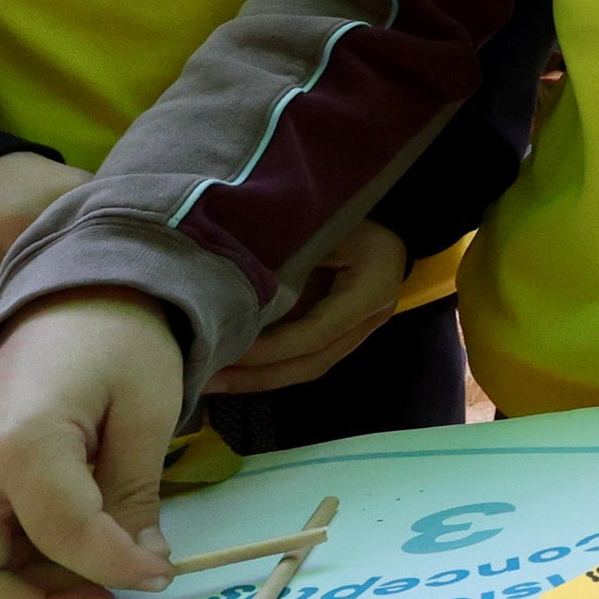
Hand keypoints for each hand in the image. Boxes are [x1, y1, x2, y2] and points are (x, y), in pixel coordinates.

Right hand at [0, 286, 183, 598]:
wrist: (68, 304)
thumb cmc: (115, 342)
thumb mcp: (146, 409)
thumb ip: (136, 492)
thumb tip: (144, 565)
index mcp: (18, 445)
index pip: (63, 539)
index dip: (117, 568)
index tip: (164, 573)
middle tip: (106, 598)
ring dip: (30, 597)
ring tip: (101, 568)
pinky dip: (23, 576)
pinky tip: (80, 552)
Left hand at [206, 220, 408, 394]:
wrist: (391, 225)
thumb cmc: (354, 218)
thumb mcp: (323, 229)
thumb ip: (288, 258)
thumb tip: (230, 285)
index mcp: (370, 291)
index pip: (316, 332)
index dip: (270, 347)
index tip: (225, 347)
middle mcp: (367, 320)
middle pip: (311, 363)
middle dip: (256, 376)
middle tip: (207, 379)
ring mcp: (356, 332)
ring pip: (305, 368)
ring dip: (256, 379)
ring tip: (211, 380)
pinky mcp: (340, 335)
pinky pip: (302, 358)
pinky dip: (266, 367)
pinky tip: (233, 369)